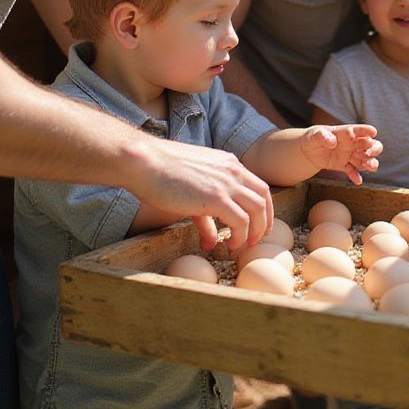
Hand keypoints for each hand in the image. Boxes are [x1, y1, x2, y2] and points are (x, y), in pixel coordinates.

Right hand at [133, 138, 272, 251]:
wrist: (145, 162)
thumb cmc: (160, 173)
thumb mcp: (190, 190)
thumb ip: (205, 215)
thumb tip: (211, 241)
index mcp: (228, 163)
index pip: (258, 186)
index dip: (262, 209)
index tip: (257, 226)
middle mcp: (233, 170)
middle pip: (264, 197)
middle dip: (264, 222)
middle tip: (255, 240)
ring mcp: (226, 182)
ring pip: (257, 210)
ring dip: (254, 232)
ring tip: (242, 247)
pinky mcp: (216, 197)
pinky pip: (240, 221)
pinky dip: (239, 237)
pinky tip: (229, 246)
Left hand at [301, 124, 380, 184]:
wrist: (307, 151)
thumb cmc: (313, 138)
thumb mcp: (315, 135)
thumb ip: (323, 136)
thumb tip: (332, 142)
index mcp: (346, 132)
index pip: (359, 130)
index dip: (367, 131)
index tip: (373, 132)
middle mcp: (351, 144)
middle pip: (370, 145)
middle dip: (374, 149)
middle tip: (369, 154)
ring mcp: (349, 155)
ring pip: (365, 159)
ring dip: (370, 163)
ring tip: (368, 167)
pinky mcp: (344, 166)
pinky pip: (353, 171)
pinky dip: (356, 176)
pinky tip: (357, 181)